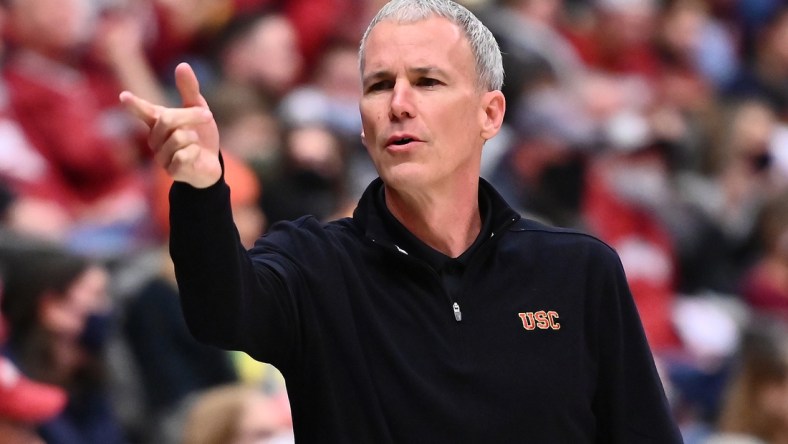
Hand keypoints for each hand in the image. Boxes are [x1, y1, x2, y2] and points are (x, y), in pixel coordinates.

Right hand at [119, 63, 221, 187]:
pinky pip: (184, 155)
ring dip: (194, 137)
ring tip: (195, 143)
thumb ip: (189, 89)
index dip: (134, 105)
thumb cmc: (200, 135)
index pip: (143, 110)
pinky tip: (195, 156)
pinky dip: (196, 152)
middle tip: (207, 116)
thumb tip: (182, 65)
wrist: (211, 164)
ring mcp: (161, 156)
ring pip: (178, 138)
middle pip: (168, 120)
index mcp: (157, 121)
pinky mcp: (171, 170)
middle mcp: (154, 138)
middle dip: (191, 116)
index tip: (124, 97)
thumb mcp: (198, 109)